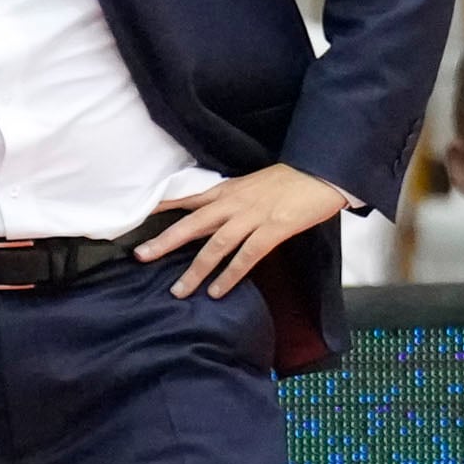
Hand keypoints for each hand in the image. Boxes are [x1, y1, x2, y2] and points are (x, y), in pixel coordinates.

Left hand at [133, 163, 350, 299]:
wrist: (323, 171)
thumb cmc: (291, 180)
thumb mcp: (254, 185)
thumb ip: (233, 199)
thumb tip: (216, 216)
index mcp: (229, 190)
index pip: (188, 197)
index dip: (164, 206)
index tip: (139, 215)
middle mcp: (234, 203)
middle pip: (192, 223)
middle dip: (165, 241)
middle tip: (141, 256)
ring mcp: (252, 216)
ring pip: (215, 245)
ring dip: (195, 270)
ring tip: (178, 291)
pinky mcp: (273, 229)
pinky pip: (246, 256)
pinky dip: (230, 275)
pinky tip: (218, 291)